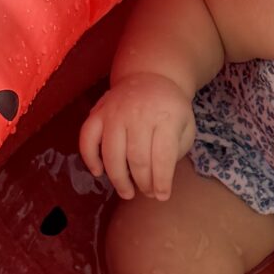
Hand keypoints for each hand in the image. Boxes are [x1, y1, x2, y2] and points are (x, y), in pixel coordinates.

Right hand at [79, 71, 196, 201]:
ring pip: (111, 153)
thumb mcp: (186, 126)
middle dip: (142, 183)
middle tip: (147, 193)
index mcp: (165, 117)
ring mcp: (114, 112)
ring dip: (118, 179)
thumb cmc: (170, 109)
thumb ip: (177, 150)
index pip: (163, 156)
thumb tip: (158, 178)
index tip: (162, 196)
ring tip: (127, 192)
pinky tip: (98, 172)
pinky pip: (87, 137)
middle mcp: (138, 114)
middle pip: (137, 159)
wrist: (150, 76)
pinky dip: (89, 157)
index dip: (161, 182)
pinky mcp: (97, 112)